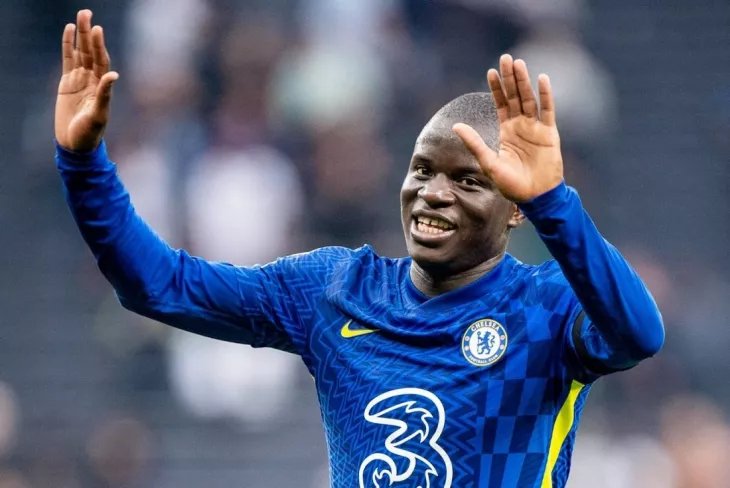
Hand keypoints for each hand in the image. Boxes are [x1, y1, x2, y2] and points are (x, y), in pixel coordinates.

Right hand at [54, 10, 118, 152]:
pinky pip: (68, 60)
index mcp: (102, 87)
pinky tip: (69, 32)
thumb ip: (105, 95)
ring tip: (79, 17)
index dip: (99, 45)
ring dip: (80, 36)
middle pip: (90, 52)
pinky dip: (68, 46)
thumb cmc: (90, 133)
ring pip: (79, 53)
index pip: (101, 61)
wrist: (76, 144)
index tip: (98, 29)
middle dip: (89, 34)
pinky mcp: (67, 83)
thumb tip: (114, 75)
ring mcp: (80, 80)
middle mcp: (93, 80)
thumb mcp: (99, 115)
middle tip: (86, 13)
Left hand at [453, 54, 562, 202]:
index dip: (496, 88)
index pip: (500, 104)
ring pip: (529, 99)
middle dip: (510, 78)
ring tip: (519, 64)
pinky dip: (546, 95)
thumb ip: (474, 143)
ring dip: (524, 81)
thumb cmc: (511, 185)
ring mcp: (536, 128)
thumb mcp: (488, 163)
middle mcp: (521, 126)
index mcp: (506, 131)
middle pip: (514, 96)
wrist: (535, 197)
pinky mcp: (550, 134)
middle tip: (505, 58)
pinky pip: (548, 110)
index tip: (491, 71)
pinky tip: (542, 79)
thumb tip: (456, 126)